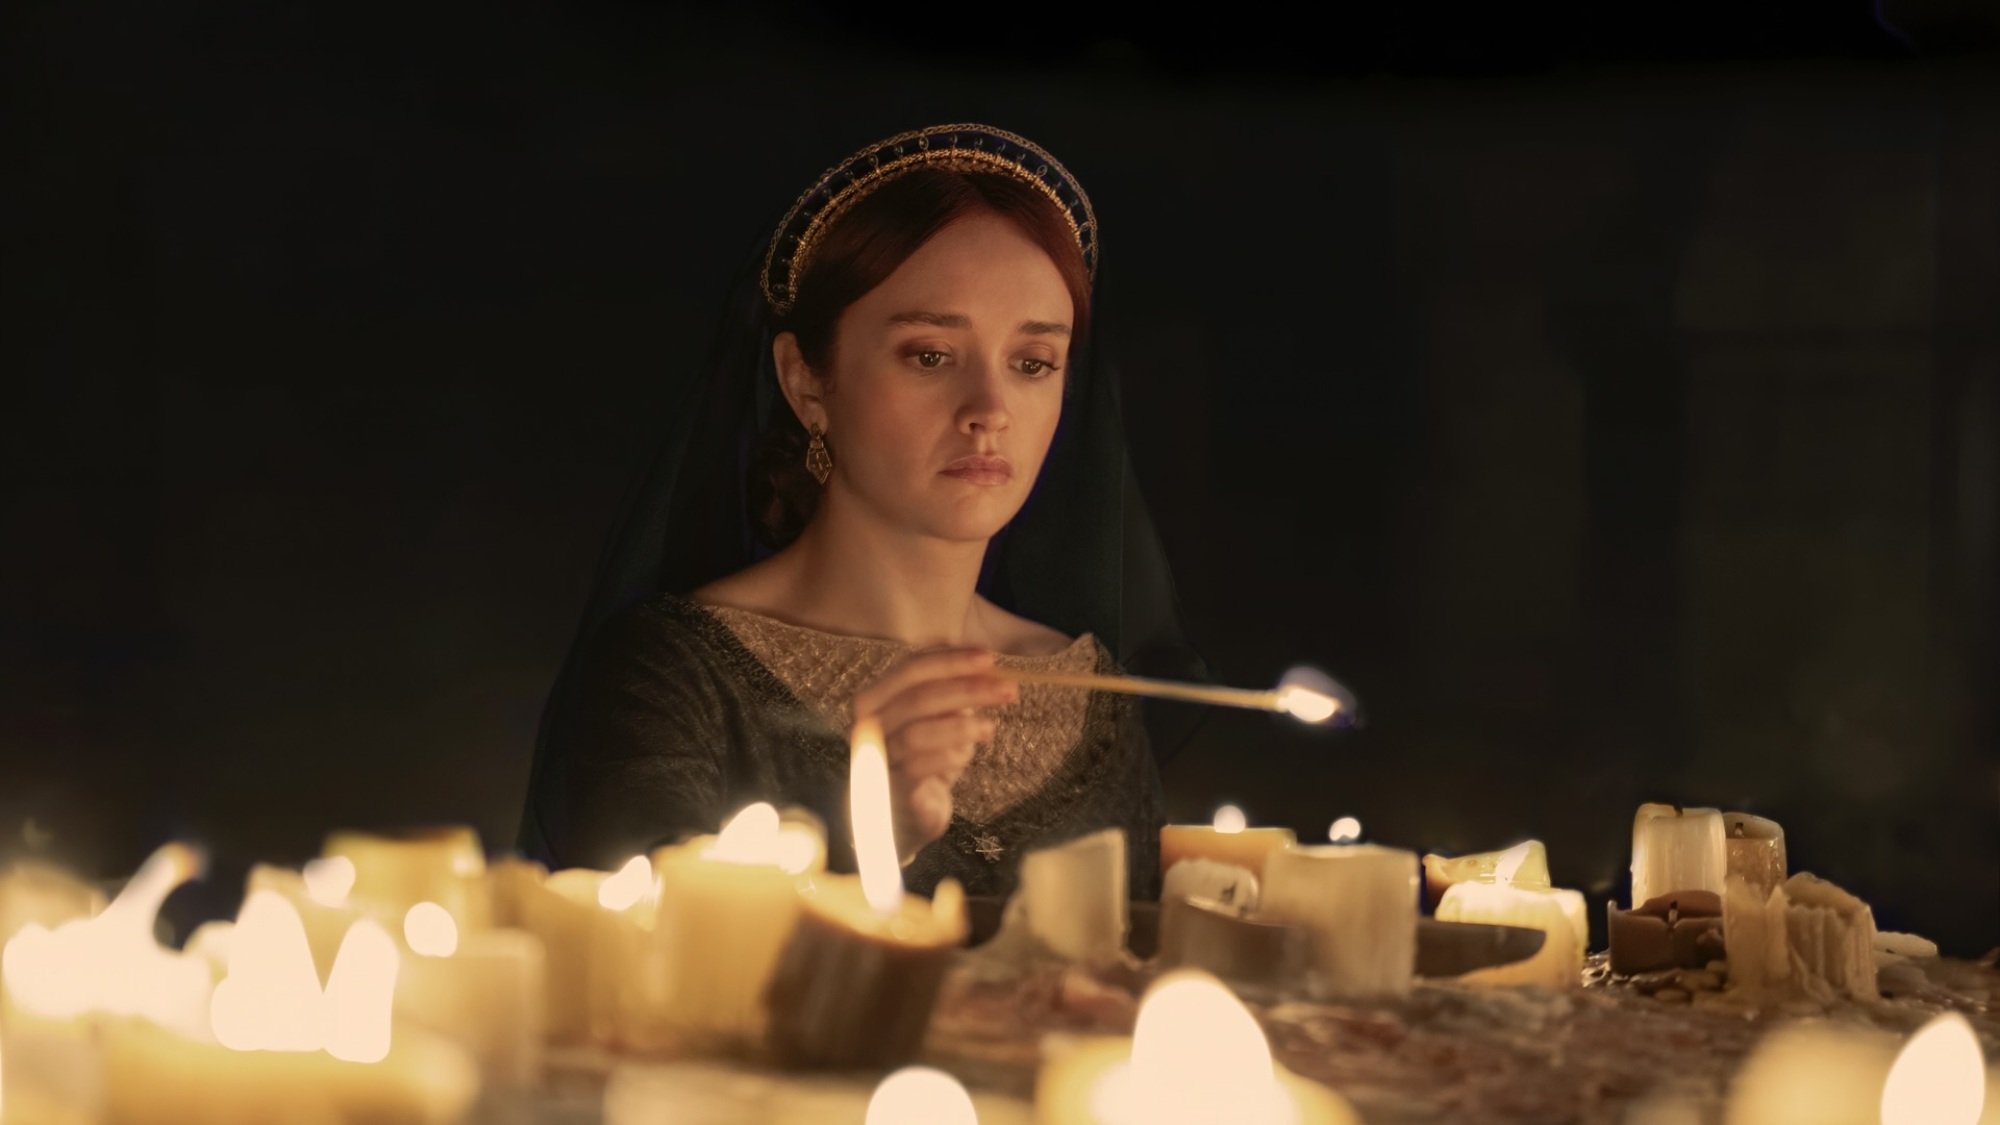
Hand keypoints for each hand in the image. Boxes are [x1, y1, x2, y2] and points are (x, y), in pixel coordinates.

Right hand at [849, 646, 1017, 862]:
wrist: (907, 817)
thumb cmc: (923, 759)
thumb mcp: (937, 719)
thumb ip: (951, 692)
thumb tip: (985, 667)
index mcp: (874, 699)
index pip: (910, 668)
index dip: (951, 661)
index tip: (989, 657)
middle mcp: (866, 726)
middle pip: (917, 697)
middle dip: (967, 689)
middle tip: (1007, 689)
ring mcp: (876, 759)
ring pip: (918, 732)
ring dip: (963, 726)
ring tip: (991, 728)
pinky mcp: (892, 790)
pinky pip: (922, 766)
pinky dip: (952, 755)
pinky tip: (969, 753)